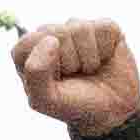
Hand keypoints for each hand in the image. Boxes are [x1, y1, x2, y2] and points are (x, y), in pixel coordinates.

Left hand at [12, 20, 139, 139]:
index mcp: (28, 50)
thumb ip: (35, 73)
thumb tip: (51, 39)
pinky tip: (103, 59)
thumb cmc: (74, 104)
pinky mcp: (102, 27)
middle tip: (74, 76)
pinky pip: (104, 28)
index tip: (54, 81)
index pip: (28, 43)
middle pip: (56, 33)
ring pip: (81, 29)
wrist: (111, 112)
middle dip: (69, 62)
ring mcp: (77, 28)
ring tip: (89, 70)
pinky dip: (106, 50)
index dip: (45, 66)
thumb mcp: (46, 100)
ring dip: (89, 59)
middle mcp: (50, 34)